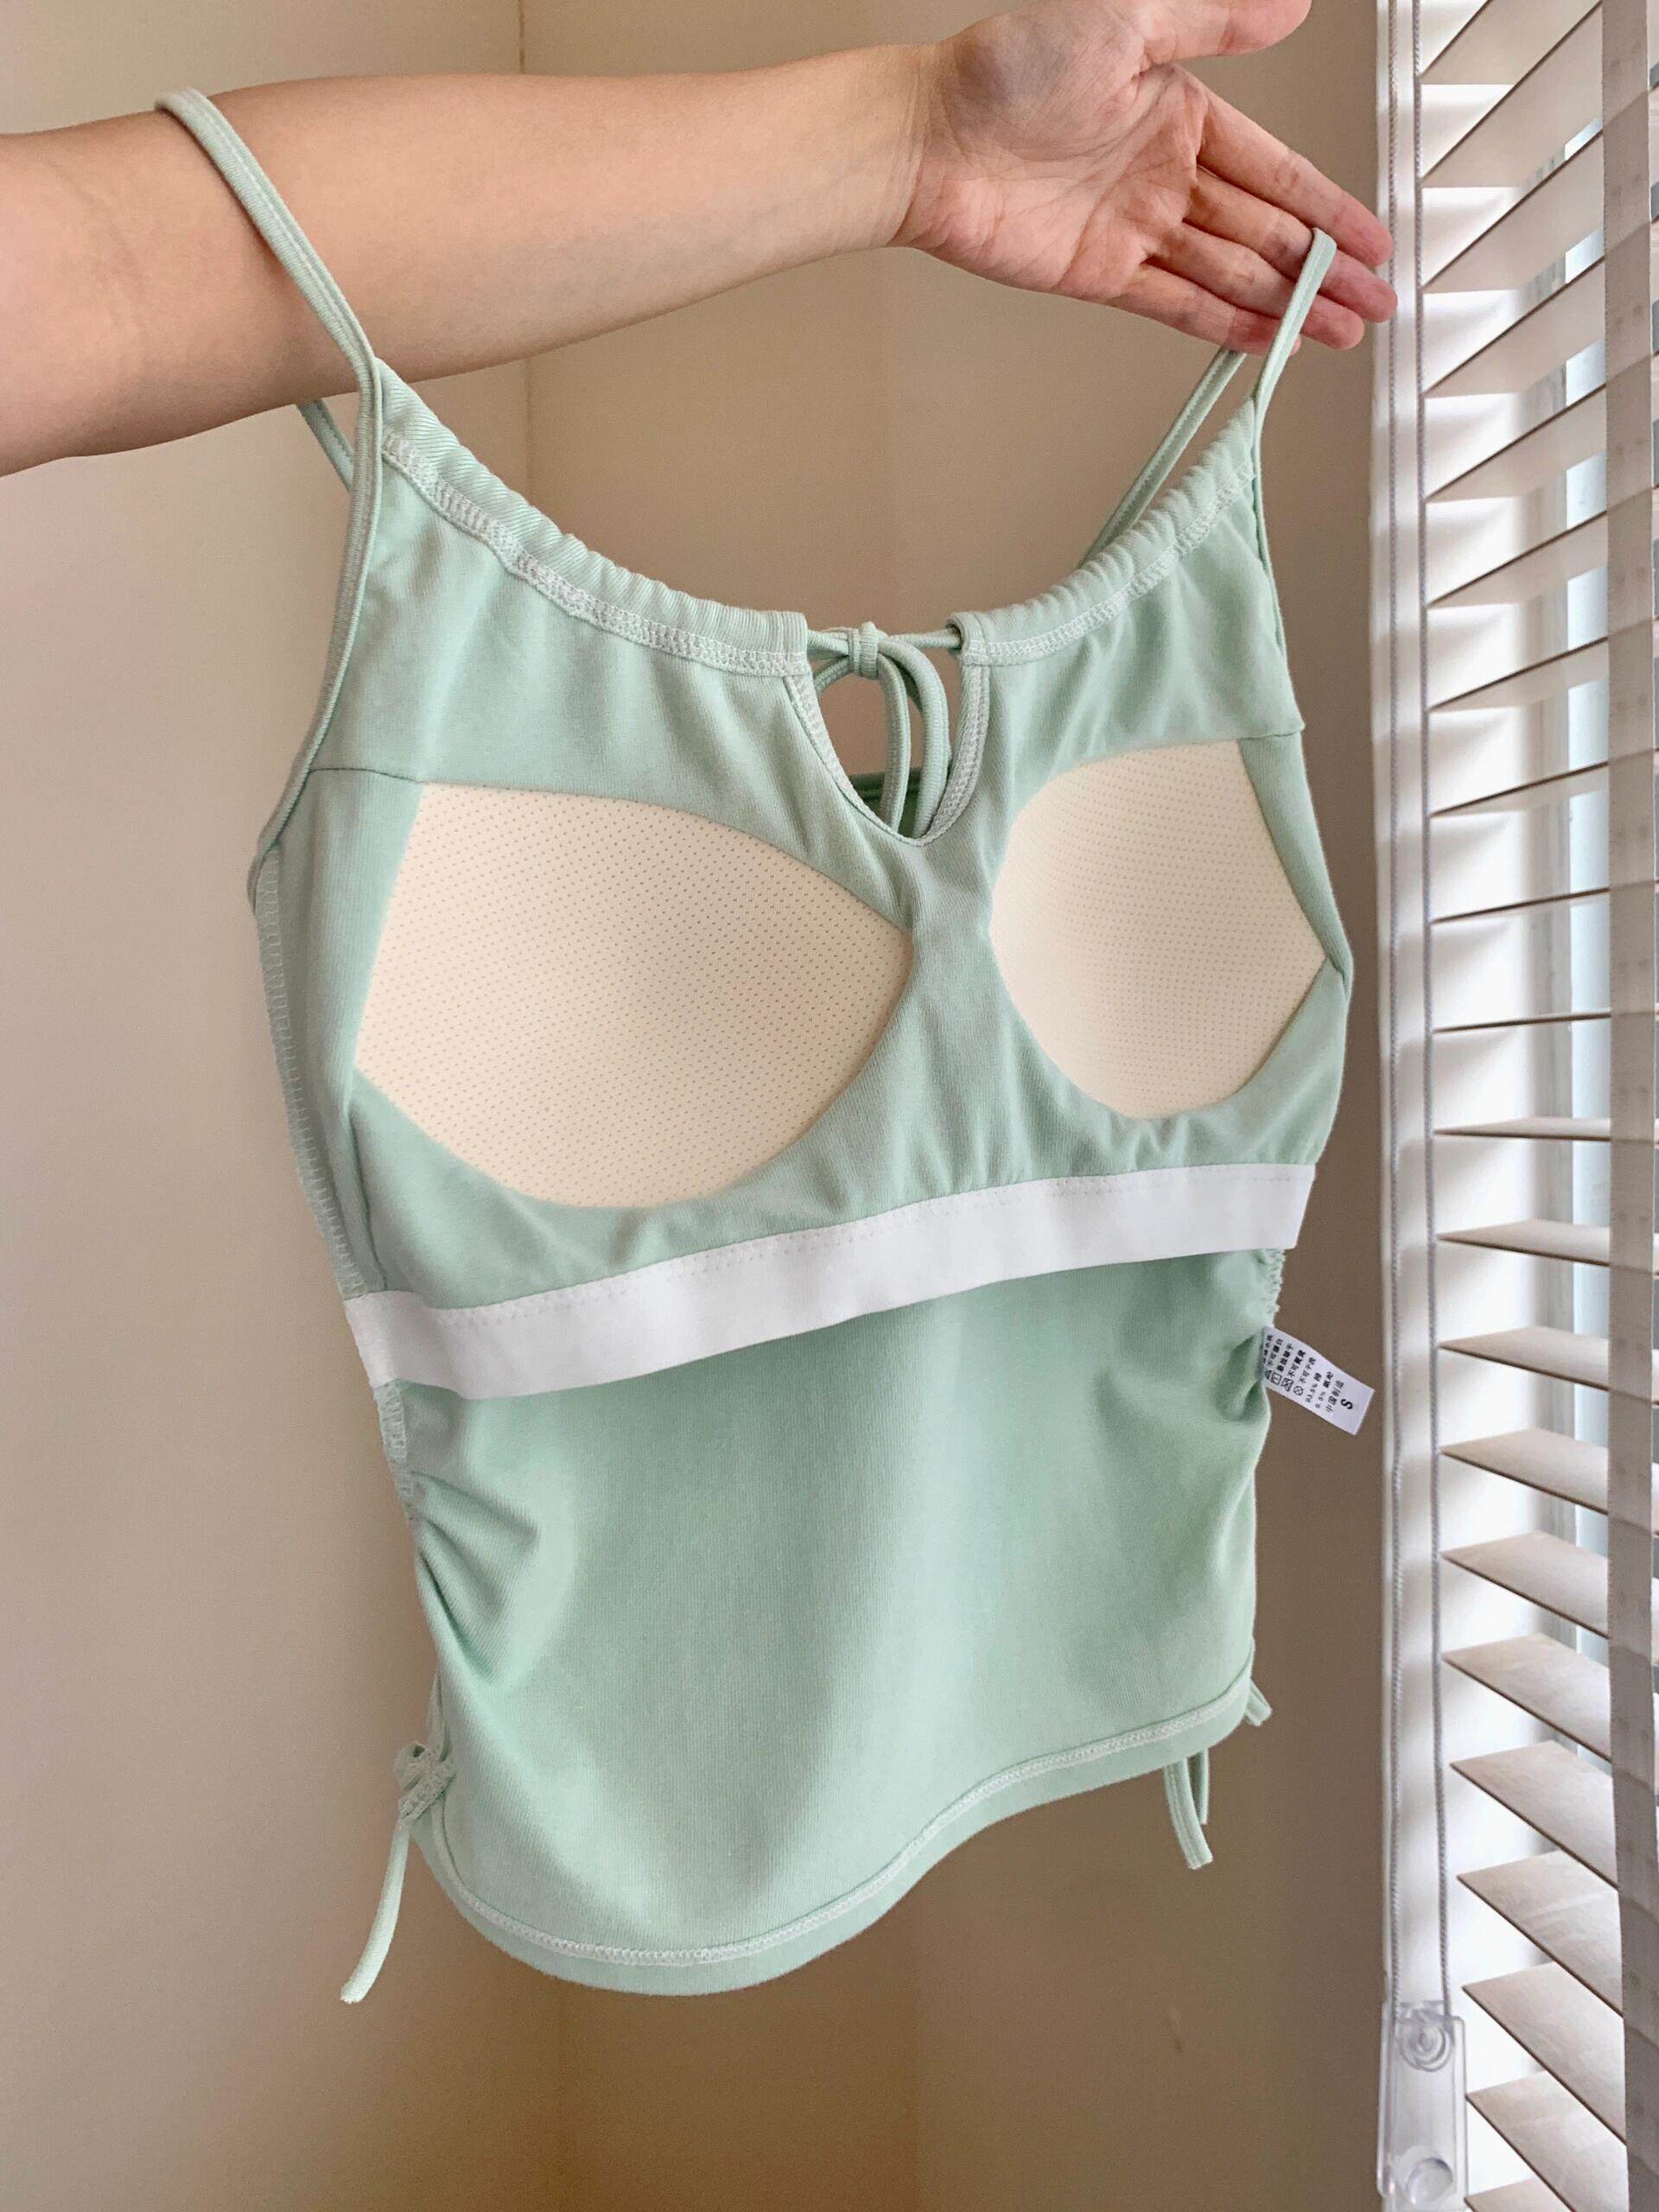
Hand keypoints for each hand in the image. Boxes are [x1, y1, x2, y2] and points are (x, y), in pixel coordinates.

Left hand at [897, 0, 1394, 350]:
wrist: (930, 140)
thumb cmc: (1007, 71)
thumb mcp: (1126, 20)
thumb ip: (1213, 22)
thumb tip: (1289, 4)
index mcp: (1181, 114)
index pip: (1276, 172)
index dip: (1329, 209)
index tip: (1373, 241)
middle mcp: (1164, 175)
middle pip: (1264, 231)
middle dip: (1323, 270)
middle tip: (1373, 302)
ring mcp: (1136, 228)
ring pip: (1231, 273)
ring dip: (1287, 305)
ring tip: (1339, 332)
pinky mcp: (1101, 274)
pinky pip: (1178, 303)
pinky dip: (1224, 324)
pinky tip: (1268, 340)